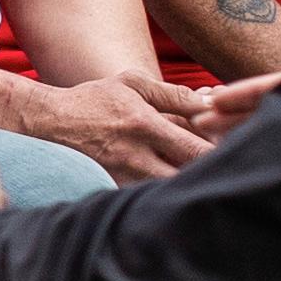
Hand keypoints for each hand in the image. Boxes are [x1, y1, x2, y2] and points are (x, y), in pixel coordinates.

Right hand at [7, 66, 218, 184]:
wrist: (51, 121)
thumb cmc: (97, 99)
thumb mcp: (134, 83)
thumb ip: (174, 94)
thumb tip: (212, 104)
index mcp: (146, 126)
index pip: (198, 150)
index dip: (221, 152)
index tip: (228, 145)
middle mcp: (137, 157)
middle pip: (190, 178)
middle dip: (209, 172)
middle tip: (220, 163)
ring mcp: (125, 177)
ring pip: (171, 192)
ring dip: (188, 183)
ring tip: (198, 173)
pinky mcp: (116, 188)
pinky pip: (149, 197)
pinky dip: (165, 191)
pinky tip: (171, 181)